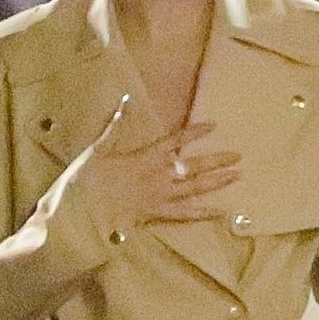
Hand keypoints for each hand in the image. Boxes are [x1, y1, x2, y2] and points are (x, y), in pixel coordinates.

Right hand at [79, 96, 241, 229]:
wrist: (80, 212)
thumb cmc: (84, 180)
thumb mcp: (97, 149)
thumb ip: (114, 128)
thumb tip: (123, 103)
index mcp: (144, 157)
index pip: (175, 140)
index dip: (195, 132)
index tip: (214, 125)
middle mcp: (157, 176)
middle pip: (193, 166)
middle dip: (217, 160)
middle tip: (238, 156)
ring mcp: (159, 197)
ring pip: (194, 189)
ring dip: (217, 182)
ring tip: (237, 177)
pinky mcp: (155, 215)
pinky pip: (184, 215)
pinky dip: (202, 213)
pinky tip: (220, 212)